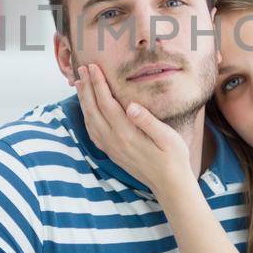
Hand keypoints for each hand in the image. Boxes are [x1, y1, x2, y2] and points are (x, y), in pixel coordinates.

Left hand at [74, 62, 192, 195]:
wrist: (170, 185)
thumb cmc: (173, 158)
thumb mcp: (167, 137)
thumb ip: (148, 121)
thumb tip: (131, 106)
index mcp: (127, 133)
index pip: (106, 103)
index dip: (98, 84)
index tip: (93, 67)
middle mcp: (114, 141)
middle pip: (93, 109)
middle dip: (86, 87)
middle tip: (82, 68)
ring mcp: (111, 148)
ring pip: (90, 120)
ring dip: (83, 101)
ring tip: (80, 84)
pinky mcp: (112, 153)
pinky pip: (93, 133)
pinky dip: (86, 118)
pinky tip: (87, 110)